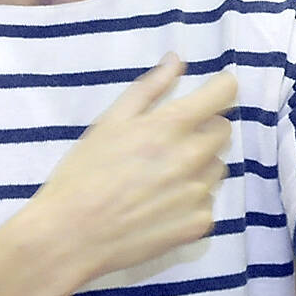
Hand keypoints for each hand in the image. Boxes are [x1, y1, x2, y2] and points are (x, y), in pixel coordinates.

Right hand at [16, 57, 236, 287]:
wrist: (70, 236)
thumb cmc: (83, 174)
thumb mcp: (110, 122)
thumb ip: (149, 88)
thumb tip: (177, 60)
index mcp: (171, 126)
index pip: (224, 94)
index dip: (221, 90)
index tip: (213, 93)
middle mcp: (193, 157)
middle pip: (223, 131)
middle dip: (204, 130)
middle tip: (169, 143)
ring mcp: (199, 193)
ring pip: (217, 168)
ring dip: (199, 166)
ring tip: (160, 178)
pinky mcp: (199, 224)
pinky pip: (208, 203)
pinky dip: (191, 201)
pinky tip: (160, 206)